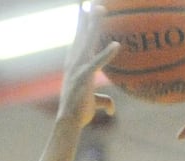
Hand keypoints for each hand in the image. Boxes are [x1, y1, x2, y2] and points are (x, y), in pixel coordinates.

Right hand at [58, 5, 120, 127]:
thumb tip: (111, 109)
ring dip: (94, 25)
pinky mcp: (83, 78)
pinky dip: (107, 54)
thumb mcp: (93, 104)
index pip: (78, 41)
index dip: (80, 25)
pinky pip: (97, 64)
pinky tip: (116, 45)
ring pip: (87, 42)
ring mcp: (77, 69)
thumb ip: (104, 101)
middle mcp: (74, 64)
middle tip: (89, 2)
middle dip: (85, 18)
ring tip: (100, 9)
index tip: (83, 10)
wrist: (68, 124)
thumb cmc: (79, 114)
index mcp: (74, 66)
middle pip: (81, 35)